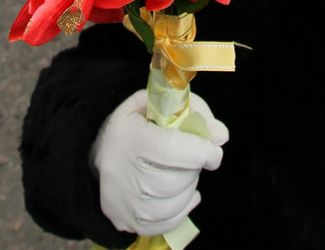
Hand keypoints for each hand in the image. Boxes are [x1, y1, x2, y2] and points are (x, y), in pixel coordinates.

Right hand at [91, 90, 228, 235]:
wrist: (102, 154)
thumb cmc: (136, 125)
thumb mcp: (156, 103)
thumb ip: (193, 110)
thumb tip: (221, 135)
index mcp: (130, 137)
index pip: (172, 149)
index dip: (200, 151)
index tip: (213, 151)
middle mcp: (124, 173)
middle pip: (178, 178)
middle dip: (193, 167)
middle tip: (190, 156)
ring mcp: (127, 202)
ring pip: (177, 201)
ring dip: (188, 185)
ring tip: (181, 170)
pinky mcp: (130, 222)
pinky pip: (170, 220)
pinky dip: (183, 205)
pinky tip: (181, 191)